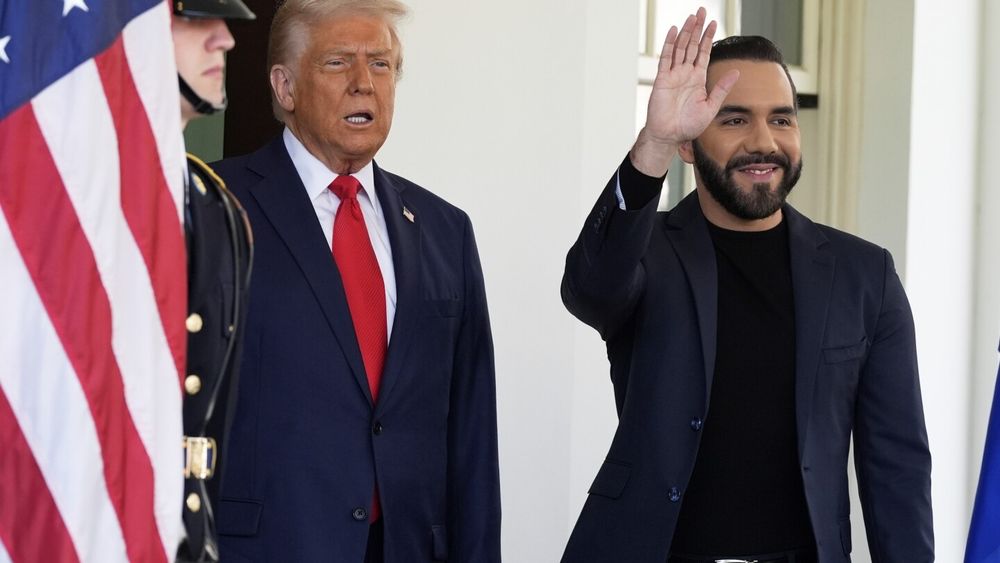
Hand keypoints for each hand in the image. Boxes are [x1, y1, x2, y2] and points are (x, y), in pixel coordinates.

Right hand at [630, 7, 738, 176]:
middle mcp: (685, 74)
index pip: (703, 53)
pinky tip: (673, 31)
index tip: (713, 23)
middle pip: (692, 45)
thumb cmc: (688, 126)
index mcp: (698, 79)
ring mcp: (673, 75)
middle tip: (701, 11)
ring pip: (680, 48)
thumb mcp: (711, 107)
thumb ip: (722, 88)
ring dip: (686, 32)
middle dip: (697, 28)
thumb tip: (737, 72)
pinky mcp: (662, 80)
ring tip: (692, 17)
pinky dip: (669, 44)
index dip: (708, 38)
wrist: (670, 136)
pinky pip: (666, 58)